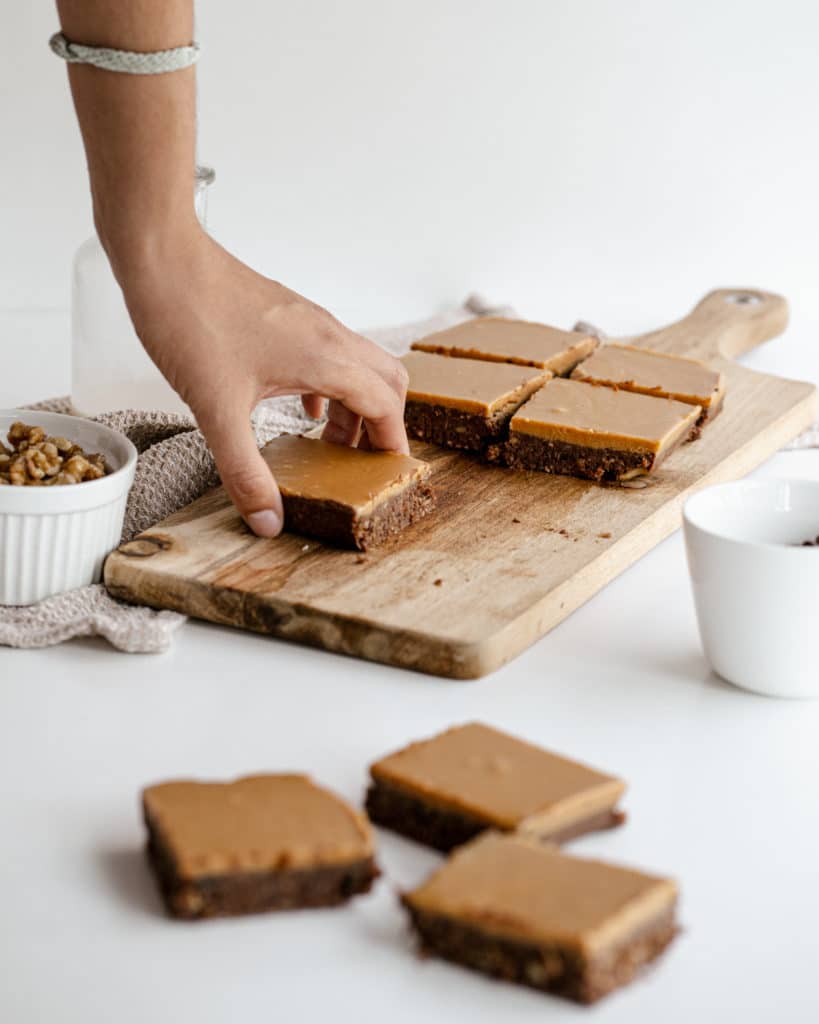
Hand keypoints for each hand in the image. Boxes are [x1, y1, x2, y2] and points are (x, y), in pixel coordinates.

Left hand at [115, 225, 408, 536]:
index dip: (393, 445)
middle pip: (388, 381)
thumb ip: (245, 472)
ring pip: (359, 366)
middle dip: (382, 425)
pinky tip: (300, 407)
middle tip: (360, 462)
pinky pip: (330, 353)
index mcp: (325, 358)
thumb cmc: (190, 321)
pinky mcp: (289, 315)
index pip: (386, 406)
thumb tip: (268, 521)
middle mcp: (328, 335)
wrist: (162, 258)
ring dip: (355, 405)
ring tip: (328, 443)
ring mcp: (310, 321)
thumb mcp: (217, 411)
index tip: (386, 478)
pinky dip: (329, 386)